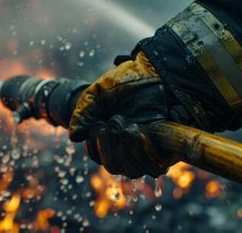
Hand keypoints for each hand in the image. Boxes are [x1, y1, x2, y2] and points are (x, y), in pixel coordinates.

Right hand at [69, 52, 177, 177]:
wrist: (156, 71)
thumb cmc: (127, 81)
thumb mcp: (99, 93)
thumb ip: (84, 113)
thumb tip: (74, 137)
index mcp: (111, 136)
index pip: (99, 157)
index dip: (96, 147)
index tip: (98, 127)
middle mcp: (129, 147)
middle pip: (114, 167)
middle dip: (110, 148)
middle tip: (114, 122)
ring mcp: (148, 149)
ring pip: (133, 170)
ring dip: (127, 151)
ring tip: (128, 127)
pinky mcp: (167, 149)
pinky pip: (155, 166)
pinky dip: (146, 153)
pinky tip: (143, 132)